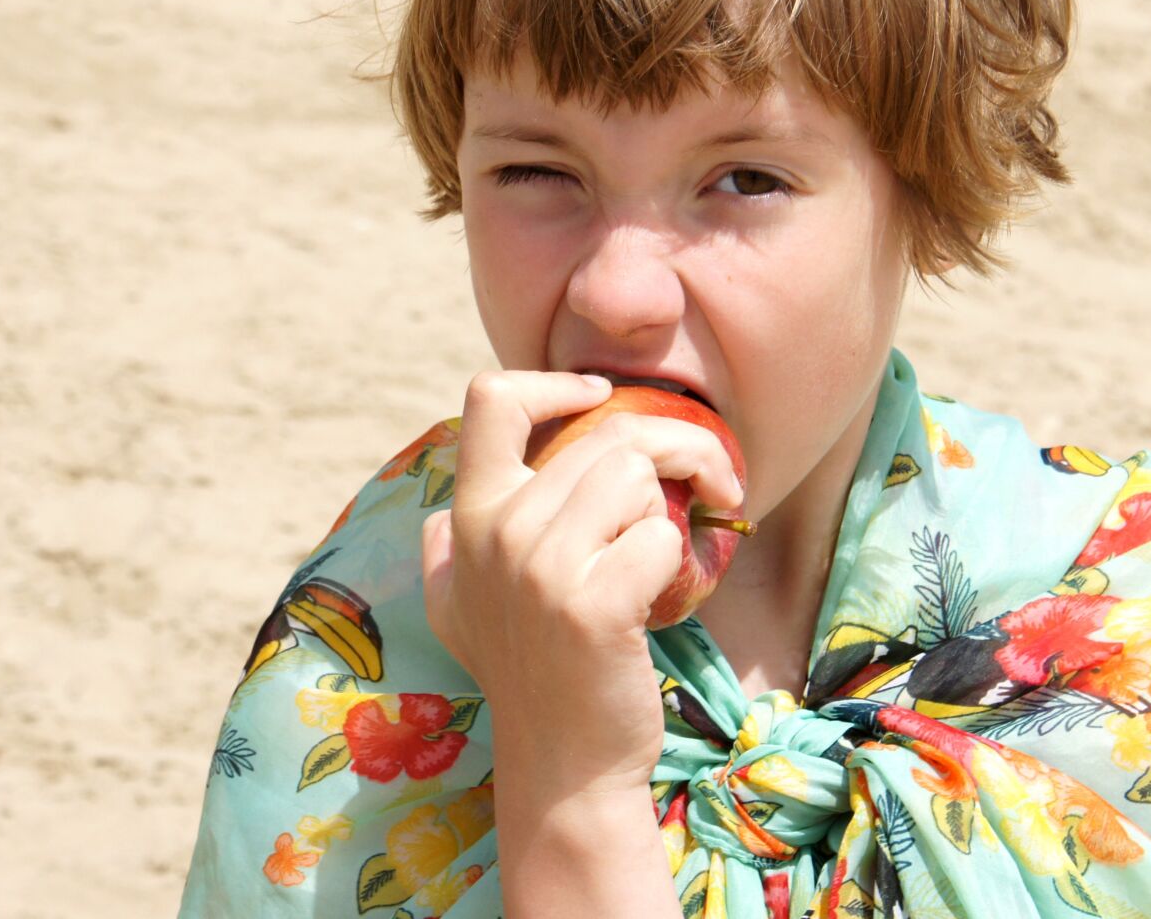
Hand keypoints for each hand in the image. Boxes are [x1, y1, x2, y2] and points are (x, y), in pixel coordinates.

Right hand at [421, 370, 740, 797]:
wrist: (563, 768)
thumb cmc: (529, 675)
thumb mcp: (461, 612)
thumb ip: (448, 555)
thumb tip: (438, 515)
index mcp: (467, 518)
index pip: (492, 400)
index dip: (556, 382)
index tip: (601, 398)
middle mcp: (494, 533)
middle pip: (607, 436)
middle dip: (678, 448)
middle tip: (712, 481)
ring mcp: (539, 570)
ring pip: (638, 476)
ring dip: (671, 507)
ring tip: (664, 549)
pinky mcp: (591, 608)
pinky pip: (662, 537)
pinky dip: (677, 562)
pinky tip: (660, 597)